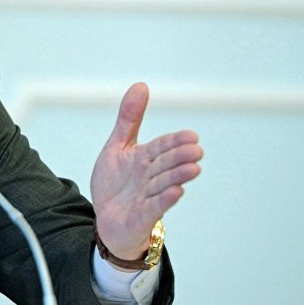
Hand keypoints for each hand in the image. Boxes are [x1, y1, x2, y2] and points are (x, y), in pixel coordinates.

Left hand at [90, 83, 202, 260]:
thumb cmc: (116, 183)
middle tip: (196, 150)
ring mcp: (147, 197)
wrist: (107, 219)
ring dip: (178, 177)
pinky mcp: (142, 216)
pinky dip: (165, 200)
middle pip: (166, 164)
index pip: (162, 146)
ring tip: (193, 169)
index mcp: (145, 158)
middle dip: (180, 157)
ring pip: (164, 184)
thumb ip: (129, 119)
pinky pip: (154, 207)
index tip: (192, 135)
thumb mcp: (118, 146)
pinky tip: (176, 192)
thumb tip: (141, 85)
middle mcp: (150, 176)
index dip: (175, 141)